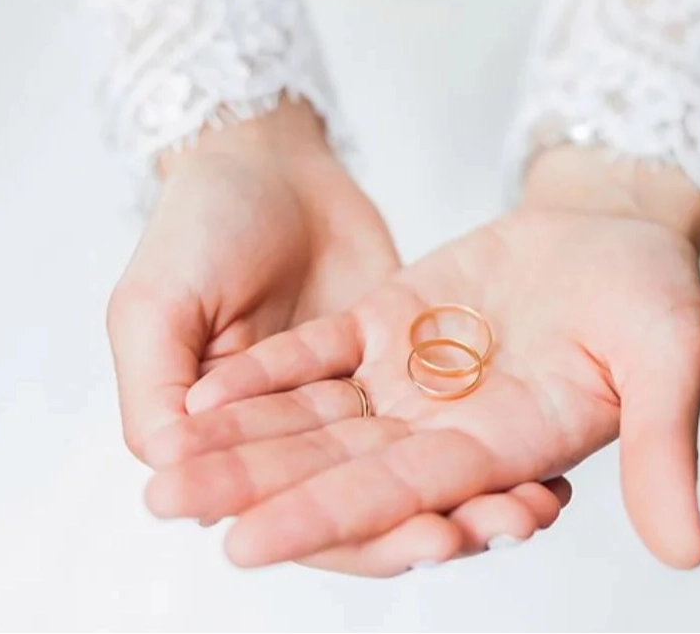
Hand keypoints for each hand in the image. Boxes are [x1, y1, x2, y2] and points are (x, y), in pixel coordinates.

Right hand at [107, 101, 569, 575]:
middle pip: (376, 503)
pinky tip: (545, 461)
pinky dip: (494, 442)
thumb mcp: (154, 306)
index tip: (430, 539)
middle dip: (439, 525)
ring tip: (536, 505)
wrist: (264, 159)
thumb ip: (156, 394)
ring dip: (476, 495)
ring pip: (418, 468)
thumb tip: (170, 477)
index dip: (365, 536)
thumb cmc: (195, 227)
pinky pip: (451, 413)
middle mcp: (302, 438)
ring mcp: (359, 402)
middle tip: (505, 527)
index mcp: (237, 444)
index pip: (304, 512)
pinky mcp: (403, 364)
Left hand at [143, 148, 699, 569]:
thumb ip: (663, 448)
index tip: (245, 545)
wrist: (613, 229)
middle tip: (164, 505)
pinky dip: (265, 372)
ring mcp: (411, 375)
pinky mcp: (389, 323)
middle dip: (251, 488)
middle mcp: (445, 425)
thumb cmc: (653, 293)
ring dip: (239, 437)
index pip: (403, 491)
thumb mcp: (670, 359)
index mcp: (505, 445)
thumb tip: (689, 555)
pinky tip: (203, 392)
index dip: (327, 517)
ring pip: (313, 417)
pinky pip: (318, 352)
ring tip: (163, 463)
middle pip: (336, 465)